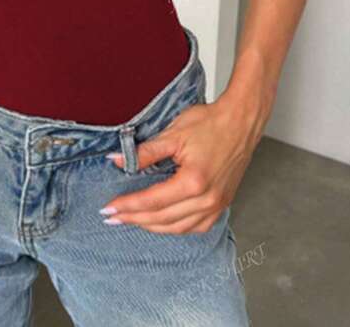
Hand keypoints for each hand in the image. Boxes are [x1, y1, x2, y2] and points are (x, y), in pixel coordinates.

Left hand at [100, 92, 265, 233]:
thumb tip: (117, 160)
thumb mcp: (173, 134)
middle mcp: (207, 199)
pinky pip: (195, 227)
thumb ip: (145, 152)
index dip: (128, 206)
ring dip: (152, 226)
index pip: (152, 200)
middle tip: (112, 218)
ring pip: (178, 227)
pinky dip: (175, 227)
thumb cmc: (210, 123)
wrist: (240, 122)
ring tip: (131, 220)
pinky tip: (161, 222)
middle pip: (162, 219)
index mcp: (193, 181)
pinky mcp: (222, 204)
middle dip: (134, 219)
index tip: (108, 209)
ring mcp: (217, 204)